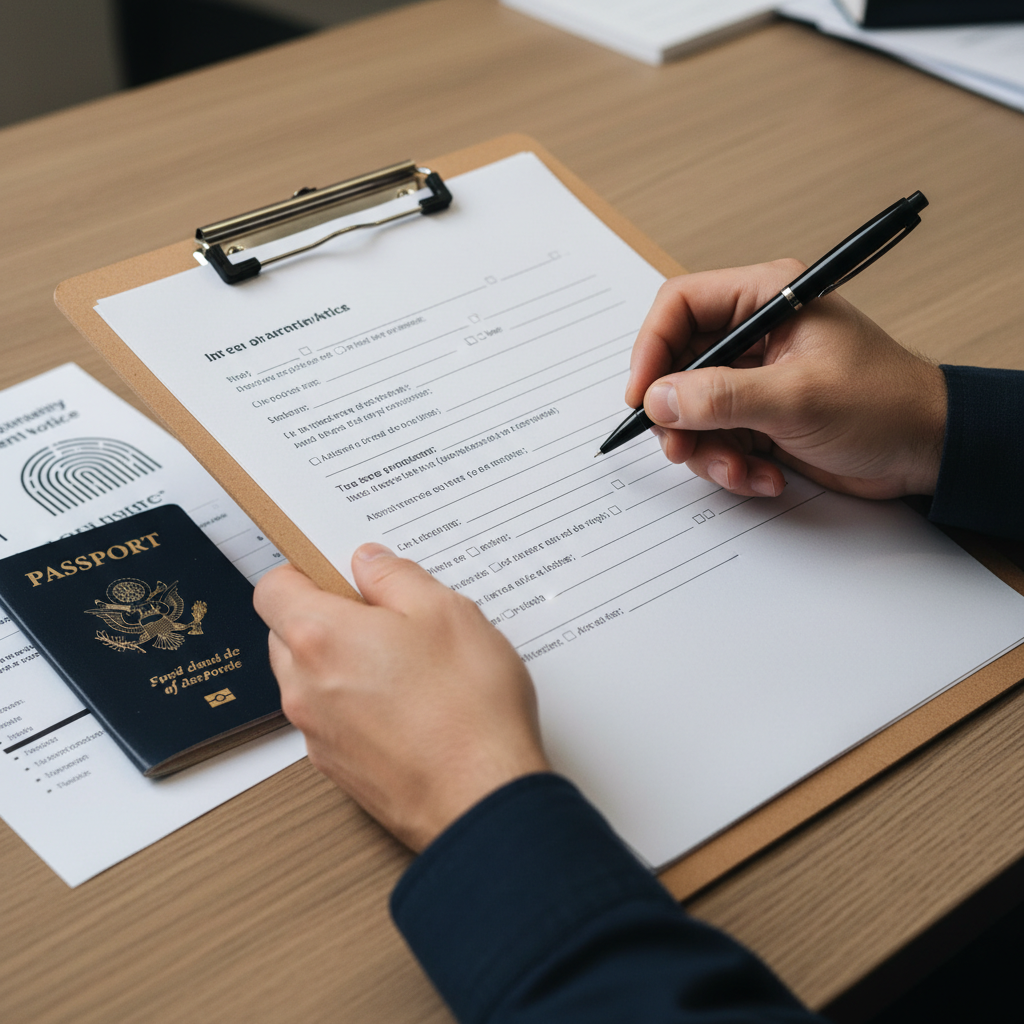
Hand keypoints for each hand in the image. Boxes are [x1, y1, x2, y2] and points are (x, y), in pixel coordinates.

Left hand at [253, 545, 548, 851]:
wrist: (481, 799)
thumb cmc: (466, 706)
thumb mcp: (446, 611)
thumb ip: (396, 577)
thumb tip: (370, 563)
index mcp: (319, 635)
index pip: (273, 588)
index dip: (304, 572)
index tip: (338, 571)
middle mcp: (303, 686)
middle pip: (287, 634)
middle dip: (326, 617)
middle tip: (385, 615)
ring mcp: (316, 733)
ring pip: (310, 679)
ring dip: (342, 663)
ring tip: (407, 662)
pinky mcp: (338, 767)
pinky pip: (332, 718)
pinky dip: (356, 704)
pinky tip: (410, 704)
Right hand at [624, 260, 947, 499]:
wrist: (928, 451)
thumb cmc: (885, 405)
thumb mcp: (797, 398)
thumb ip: (721, 397)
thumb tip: (659, 399)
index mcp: (768, 299)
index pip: (681, 306)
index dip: (651, 348)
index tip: (643, 396)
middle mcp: (757, 334)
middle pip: (679, 365)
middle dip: (678, 414)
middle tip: (682, 447)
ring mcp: (756, 378)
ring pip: (693, 410)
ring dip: (707, 450)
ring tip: (740, 470)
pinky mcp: (760, 416)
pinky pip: (717, 439)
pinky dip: (731, 464)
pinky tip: (764, 475)